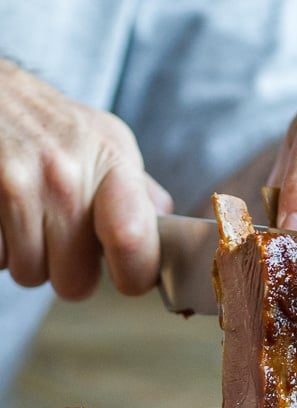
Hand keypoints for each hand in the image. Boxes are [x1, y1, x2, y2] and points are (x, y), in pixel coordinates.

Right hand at [0, 59, 172, 298]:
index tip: (128, 277)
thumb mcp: (106, 141)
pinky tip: (5, 214)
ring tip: (27, 218)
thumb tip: (168, 230)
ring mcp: (17, 185)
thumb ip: (138, 192)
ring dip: (29, 258)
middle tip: (60, 236)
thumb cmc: (51, 125)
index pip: (133, 242)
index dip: (134, 275)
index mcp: (110, 164)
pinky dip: (1, 247)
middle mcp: (65, 175)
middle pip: (76, 281)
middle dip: (67, 270)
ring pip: (32, 275)